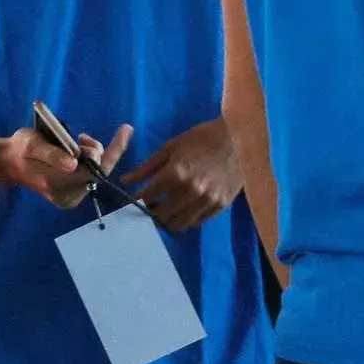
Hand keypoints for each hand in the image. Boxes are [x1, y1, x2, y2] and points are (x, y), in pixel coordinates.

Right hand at [0, 123, 132, 208]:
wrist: (10, 163)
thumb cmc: (21, 150)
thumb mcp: (32, 144)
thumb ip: (52, 154)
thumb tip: (74, 163)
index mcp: (58, 184)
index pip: (95, 171)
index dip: (113, 151)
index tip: (126, 130)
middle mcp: (68, 197)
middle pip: (98, 172)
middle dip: (96, 151)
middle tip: (81, 137)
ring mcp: (71, 198)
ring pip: (95, 173)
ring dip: (91, 155)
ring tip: (75, 141)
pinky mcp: (72, 195)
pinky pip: (90, 176)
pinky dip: (88, 161)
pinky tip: (75, 152)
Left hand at [121, 117, 241, 231]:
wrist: (238, 138)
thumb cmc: (200, 138)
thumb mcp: (170, 147)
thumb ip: (147, 167)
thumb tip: (125, 181)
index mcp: (175, 173)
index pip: (147, 196)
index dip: (138, 199)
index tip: (135, 198)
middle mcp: (191, 191)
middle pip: (161, 215)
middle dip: (151, 212)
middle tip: (149, 207)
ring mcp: (207, 201)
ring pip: (179, 224)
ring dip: (168, 221)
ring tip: (164, 211)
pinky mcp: (221, 206)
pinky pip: (197, 223)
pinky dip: (186, 220)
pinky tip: (181, 211)